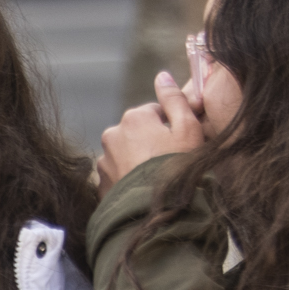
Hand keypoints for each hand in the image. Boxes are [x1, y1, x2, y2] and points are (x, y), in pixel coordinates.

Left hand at [94, 70, 209, 189]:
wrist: (157, 212)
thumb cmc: (178, 168)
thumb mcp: (188, 128)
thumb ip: (175, 99)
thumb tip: (162, 76)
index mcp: (133, 117)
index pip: (155, 113)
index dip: (171, 127)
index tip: (180, 143)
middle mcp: (112, 135)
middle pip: (138, 133)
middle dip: (151, 143)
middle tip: (168, 162)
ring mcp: (104, 161)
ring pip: (126, 154)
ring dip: (138, 161)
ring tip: (155, 179)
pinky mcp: (100, 184)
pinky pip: (118, 175)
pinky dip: (128, 179)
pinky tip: (143, 190)